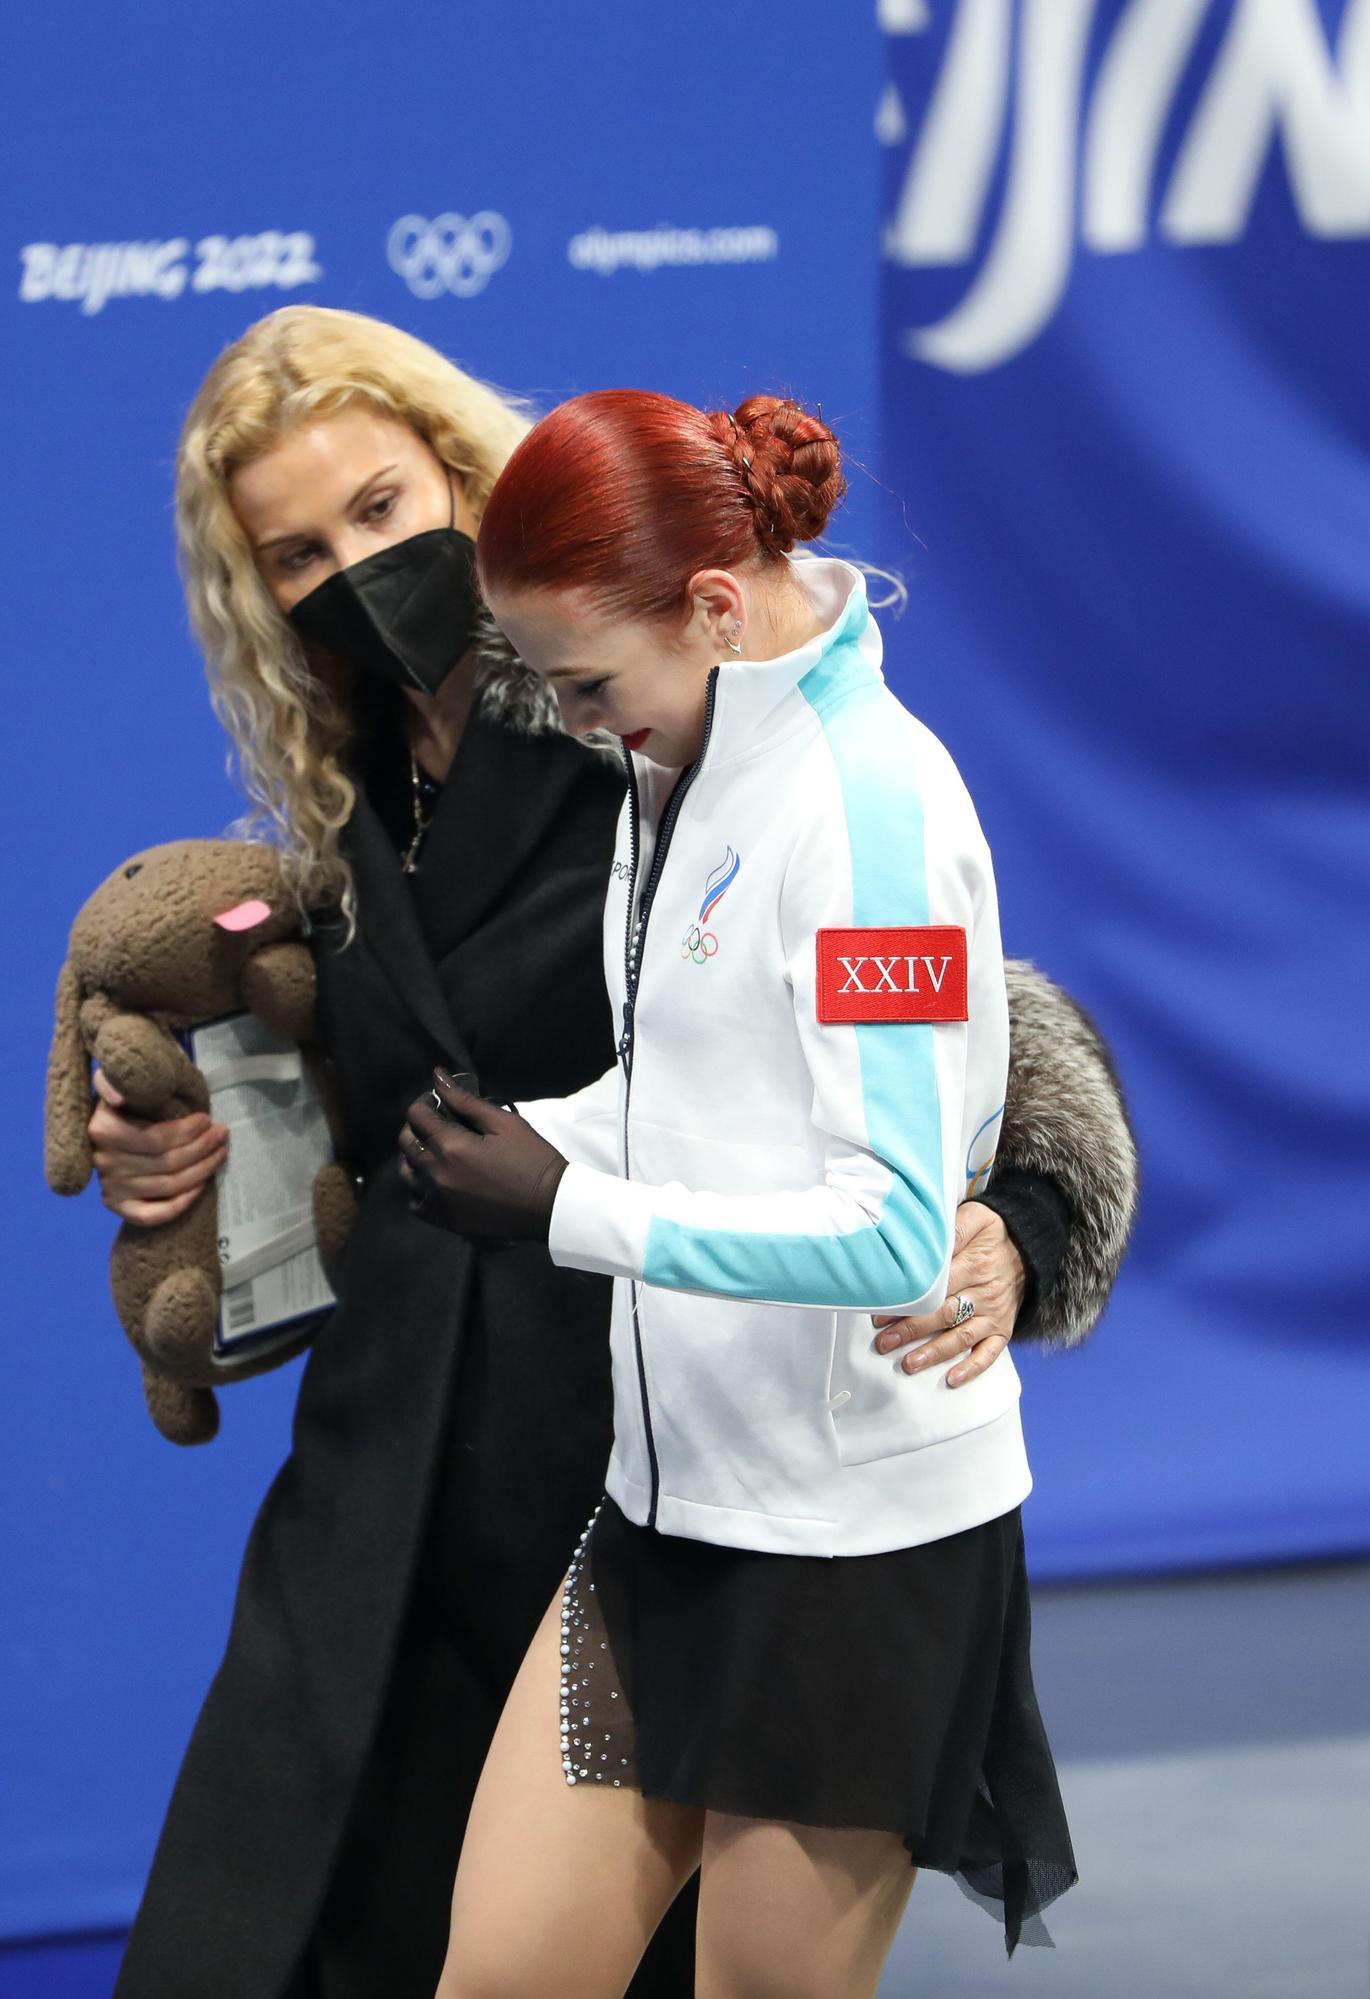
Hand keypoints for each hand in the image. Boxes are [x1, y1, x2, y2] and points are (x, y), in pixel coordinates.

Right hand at [89, 1067, 228, 1225]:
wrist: (107, 1132)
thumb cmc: (124, 1104)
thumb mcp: (117, 1083)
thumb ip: (116, 1081)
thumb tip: (121, 1095)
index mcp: (103, 1131)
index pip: (156, 1138)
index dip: (187, 1131)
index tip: (207, 1120)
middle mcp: (104, 1163)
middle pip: (167, 1162)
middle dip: (202, 1147)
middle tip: (222, 1134)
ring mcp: (110, 1188)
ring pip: (168, 1186)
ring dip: (202, 1170)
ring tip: (220, 1153)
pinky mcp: (118, 1207)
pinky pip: (153, 1215)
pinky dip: (181, 1204)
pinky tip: (201, 1186)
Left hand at [398, 1069, 568, 1242]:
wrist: (550, 1207)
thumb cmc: (532, 1159)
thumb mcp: (504, 1123)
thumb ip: (466, 1101)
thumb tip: (438, 1076)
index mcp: (450, 1146)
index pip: (418, 1116)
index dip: (425, 1103)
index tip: (438, 1102)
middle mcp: (436, 1174)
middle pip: (406, 1143)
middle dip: (417, 1127)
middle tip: (437, 1124)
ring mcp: (439, 1201)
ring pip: (406, 1174)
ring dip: (414, 1157)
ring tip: (434, 1152)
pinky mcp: (446, 1221)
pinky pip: (417, 1204)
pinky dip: (420, 1189)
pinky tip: (436, 1182)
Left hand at [871, 1201, 1025, 1386]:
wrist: (1028, 1247)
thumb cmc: (992, 1233)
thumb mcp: (975, 1217)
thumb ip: (951, 1227)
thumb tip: (924, 1240)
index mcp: (974, 1264)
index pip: (935, 1287)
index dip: (908, 1302)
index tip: (881, 1314)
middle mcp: (985, 1292)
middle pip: (944, 1315)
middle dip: (911, 1331)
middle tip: (884, 1343)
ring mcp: (994, 1314)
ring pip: (962, 1338)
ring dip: (934, 1353)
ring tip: (909, 1363)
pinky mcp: (1003, 1329)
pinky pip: (990, 1353)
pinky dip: (972, 1368)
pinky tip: (951, 1379)